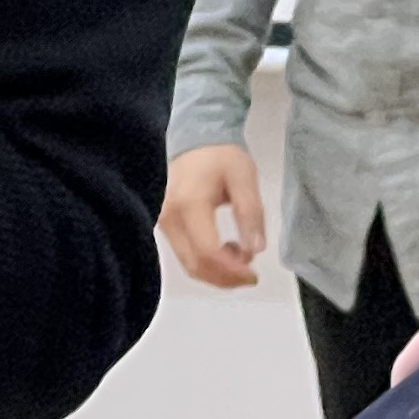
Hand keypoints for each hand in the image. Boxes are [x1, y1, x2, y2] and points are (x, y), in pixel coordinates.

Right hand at [160, 145, 267, 290]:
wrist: (195, 140)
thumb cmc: (220, 156)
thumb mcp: (244, 177)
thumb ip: (250, 213)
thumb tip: (255, 249)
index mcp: (189, 203)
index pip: (207, 251)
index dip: (231, 270)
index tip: (253, 274)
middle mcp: (170, 218)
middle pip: (195, 265)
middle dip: (226, 278)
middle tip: (251, 274)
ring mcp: (163, 224)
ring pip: (189, 265)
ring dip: (218, 273)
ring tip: (241, 257)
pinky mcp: (164, 228)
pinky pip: (185, 256)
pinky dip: (208, 265)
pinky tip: (226, 253)